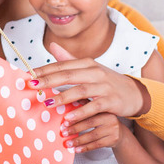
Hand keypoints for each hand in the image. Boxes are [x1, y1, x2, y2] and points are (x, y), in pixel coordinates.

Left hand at [30, 42, 149, 118]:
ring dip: (62, 97)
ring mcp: (104, 86)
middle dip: (49, 80)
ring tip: (47, 104)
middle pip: (68, 75)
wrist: (134, 93)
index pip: (62, 65)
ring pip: (80, 90)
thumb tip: (52, 46)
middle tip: (33, 86)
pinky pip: (93, 106)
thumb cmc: (107, 81)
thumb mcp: (89, 69)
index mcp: (88, 63)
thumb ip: (70, 60)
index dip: (45, 70)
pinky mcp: (111, 101)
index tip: (29, 75)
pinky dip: (80, 111)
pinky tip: (68, 117)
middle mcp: (95, 72)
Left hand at [60, 102, 125, 152]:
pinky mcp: (113, 140)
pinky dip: (85, 148)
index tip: (64, 122)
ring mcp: (112, 129)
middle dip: (74, 129)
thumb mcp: (97, 113)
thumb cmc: (104, 122)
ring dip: (78, 140)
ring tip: (68, 143)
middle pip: (89, 123)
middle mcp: (110, 118)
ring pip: (92, 136)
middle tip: (63, 133)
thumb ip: (85, 108)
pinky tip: (77, 150)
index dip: (75, 117)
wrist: (120, 134)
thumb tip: (68, 104)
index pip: (87, 113)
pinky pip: (97, 145)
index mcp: (103, 109)